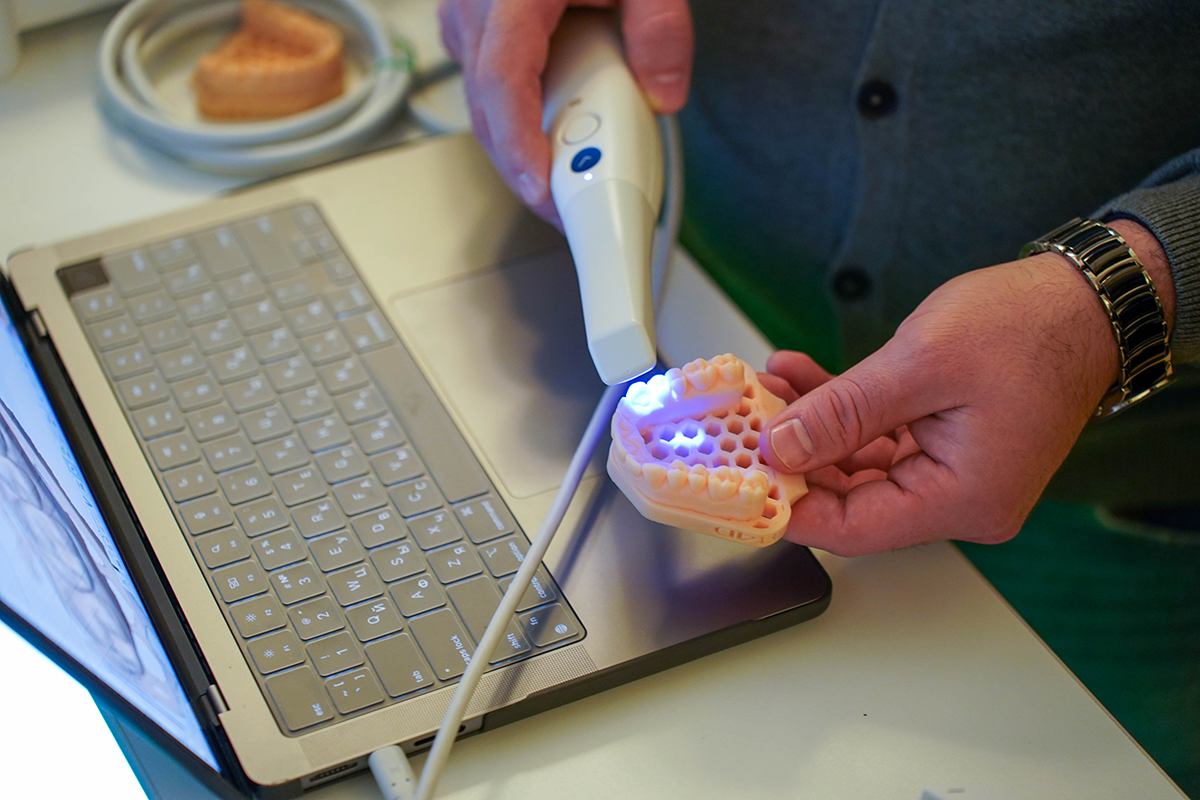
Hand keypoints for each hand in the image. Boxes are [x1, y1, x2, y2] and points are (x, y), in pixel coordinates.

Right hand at [438, 0, 692, 223]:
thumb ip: (659, 23)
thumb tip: (665, 90)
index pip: (504, 83)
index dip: (521, 145)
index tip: (543, 190)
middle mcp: (475, 9)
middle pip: (491, 113)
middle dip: (533, 171)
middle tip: (581, 210)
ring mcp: (468, 21)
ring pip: (488, 108)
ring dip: (530, 149)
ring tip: (580, 175)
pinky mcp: (475, 30)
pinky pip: (493, 91)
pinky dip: (524, 122)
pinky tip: (559, 131)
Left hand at [757, 220, 1173, 555]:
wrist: (1084, 300)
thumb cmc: (1028, 327)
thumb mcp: (920, 364)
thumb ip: (844, 411)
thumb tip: (781, 445)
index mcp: (964, 498)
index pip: (854, 529)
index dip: (789, 507)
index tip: (738, 482)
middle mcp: (959, 499)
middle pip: (850, 498)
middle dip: (791, 457)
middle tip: (742, 421)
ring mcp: (952, 474)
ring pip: (856, 465)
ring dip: (810, 426)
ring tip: (765, 387)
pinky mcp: (944, 445)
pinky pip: (877, 439)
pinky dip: (840, 411)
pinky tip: (800, 377)